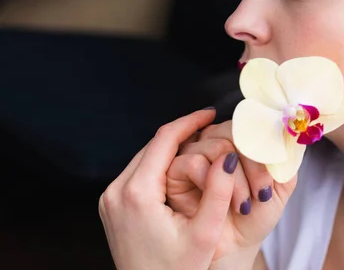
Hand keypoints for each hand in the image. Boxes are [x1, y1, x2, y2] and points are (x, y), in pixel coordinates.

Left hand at [99, 110, 240, 269]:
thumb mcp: (206, 235)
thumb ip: (219, 193)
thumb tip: (228, 157)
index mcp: (136, 194)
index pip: (163, 140)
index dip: (189, 121)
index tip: (210, 113)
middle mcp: (116, 192)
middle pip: (152, 146)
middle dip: (182, 133)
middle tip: (210, 127)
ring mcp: (109, 200)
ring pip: (144, 157)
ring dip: (171, 148)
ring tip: (200, 143)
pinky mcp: (111, 207)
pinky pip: (137, 172)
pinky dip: (159, 163)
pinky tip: (180, 167)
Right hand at [167, 119, 296, 267]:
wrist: (235, 247)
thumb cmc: (255, 214)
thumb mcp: (281, 185)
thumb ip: (286, 158)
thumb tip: (287, 133)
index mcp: (241, 139)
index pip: (253, 124)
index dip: (265, 148)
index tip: (275, 176)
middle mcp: (217, 140)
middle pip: (235, 131)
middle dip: (253, 165)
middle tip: (261, 194)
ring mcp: (195, 152)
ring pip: (217, 146)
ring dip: (236, 179)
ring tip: (243, 205)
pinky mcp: (176, 170)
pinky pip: (193, 161)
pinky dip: (211, 181)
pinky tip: (221, 201)